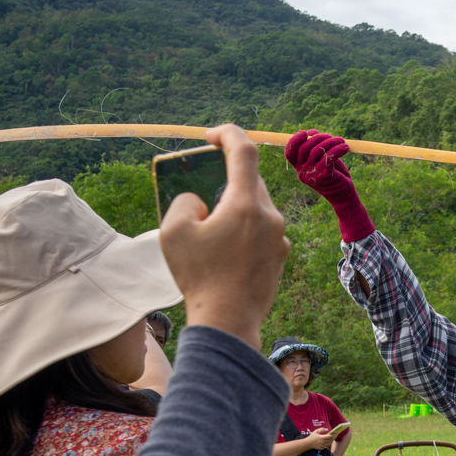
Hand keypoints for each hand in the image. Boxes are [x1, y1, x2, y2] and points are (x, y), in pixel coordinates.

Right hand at [160, 124, 288, 348]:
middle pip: (251, 180)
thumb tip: (201, 201)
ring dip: (235, 204)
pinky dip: (245, 227)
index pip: (244, 150)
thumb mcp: (174, 231)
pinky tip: (225, 246)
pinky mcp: (281, 257)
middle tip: (202, 184)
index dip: (227, 134)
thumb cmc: (200, 276)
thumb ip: (185, 201)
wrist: (229, 322)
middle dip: (227, 175)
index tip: (210, 136)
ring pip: (258, 206)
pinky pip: (262, 230)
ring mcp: (280, 238)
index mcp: (247, 204)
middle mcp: (271, 216)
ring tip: (211, 221)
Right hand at [283, 130, 373, 241]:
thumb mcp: (322, 159)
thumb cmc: (333, 175)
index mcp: (299, 167)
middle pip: (305, 148)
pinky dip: (339, 149)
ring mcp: (312, 175)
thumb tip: (312, 132)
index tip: (305, 133)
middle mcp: (302, 172)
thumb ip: (316, 146)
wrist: (343, 196)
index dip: (295, 140)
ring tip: (342, 141)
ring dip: (332, 142)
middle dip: (319, 138)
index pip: (289, 152)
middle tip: (331, 137)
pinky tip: (346, 147)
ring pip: (318, 150)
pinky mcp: (324, 176)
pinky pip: (329, 156)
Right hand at [303, 426, 336, 450]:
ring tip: (333, 437)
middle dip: (334, 437)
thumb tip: (327, 429)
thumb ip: (322, 429)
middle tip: (336, 435)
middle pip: (330, 440)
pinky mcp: (322, 448)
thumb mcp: (316, 431)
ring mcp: (322, 446)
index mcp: (321, 438)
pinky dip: (328, 443)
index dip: (333, 435)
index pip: (329, 437)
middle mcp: (322, 442)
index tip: (335, 433)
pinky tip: (328, 440)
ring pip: (329, 443)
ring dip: (332, 440)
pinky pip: (326, 445)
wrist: (308, 443)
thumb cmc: (312, 436)